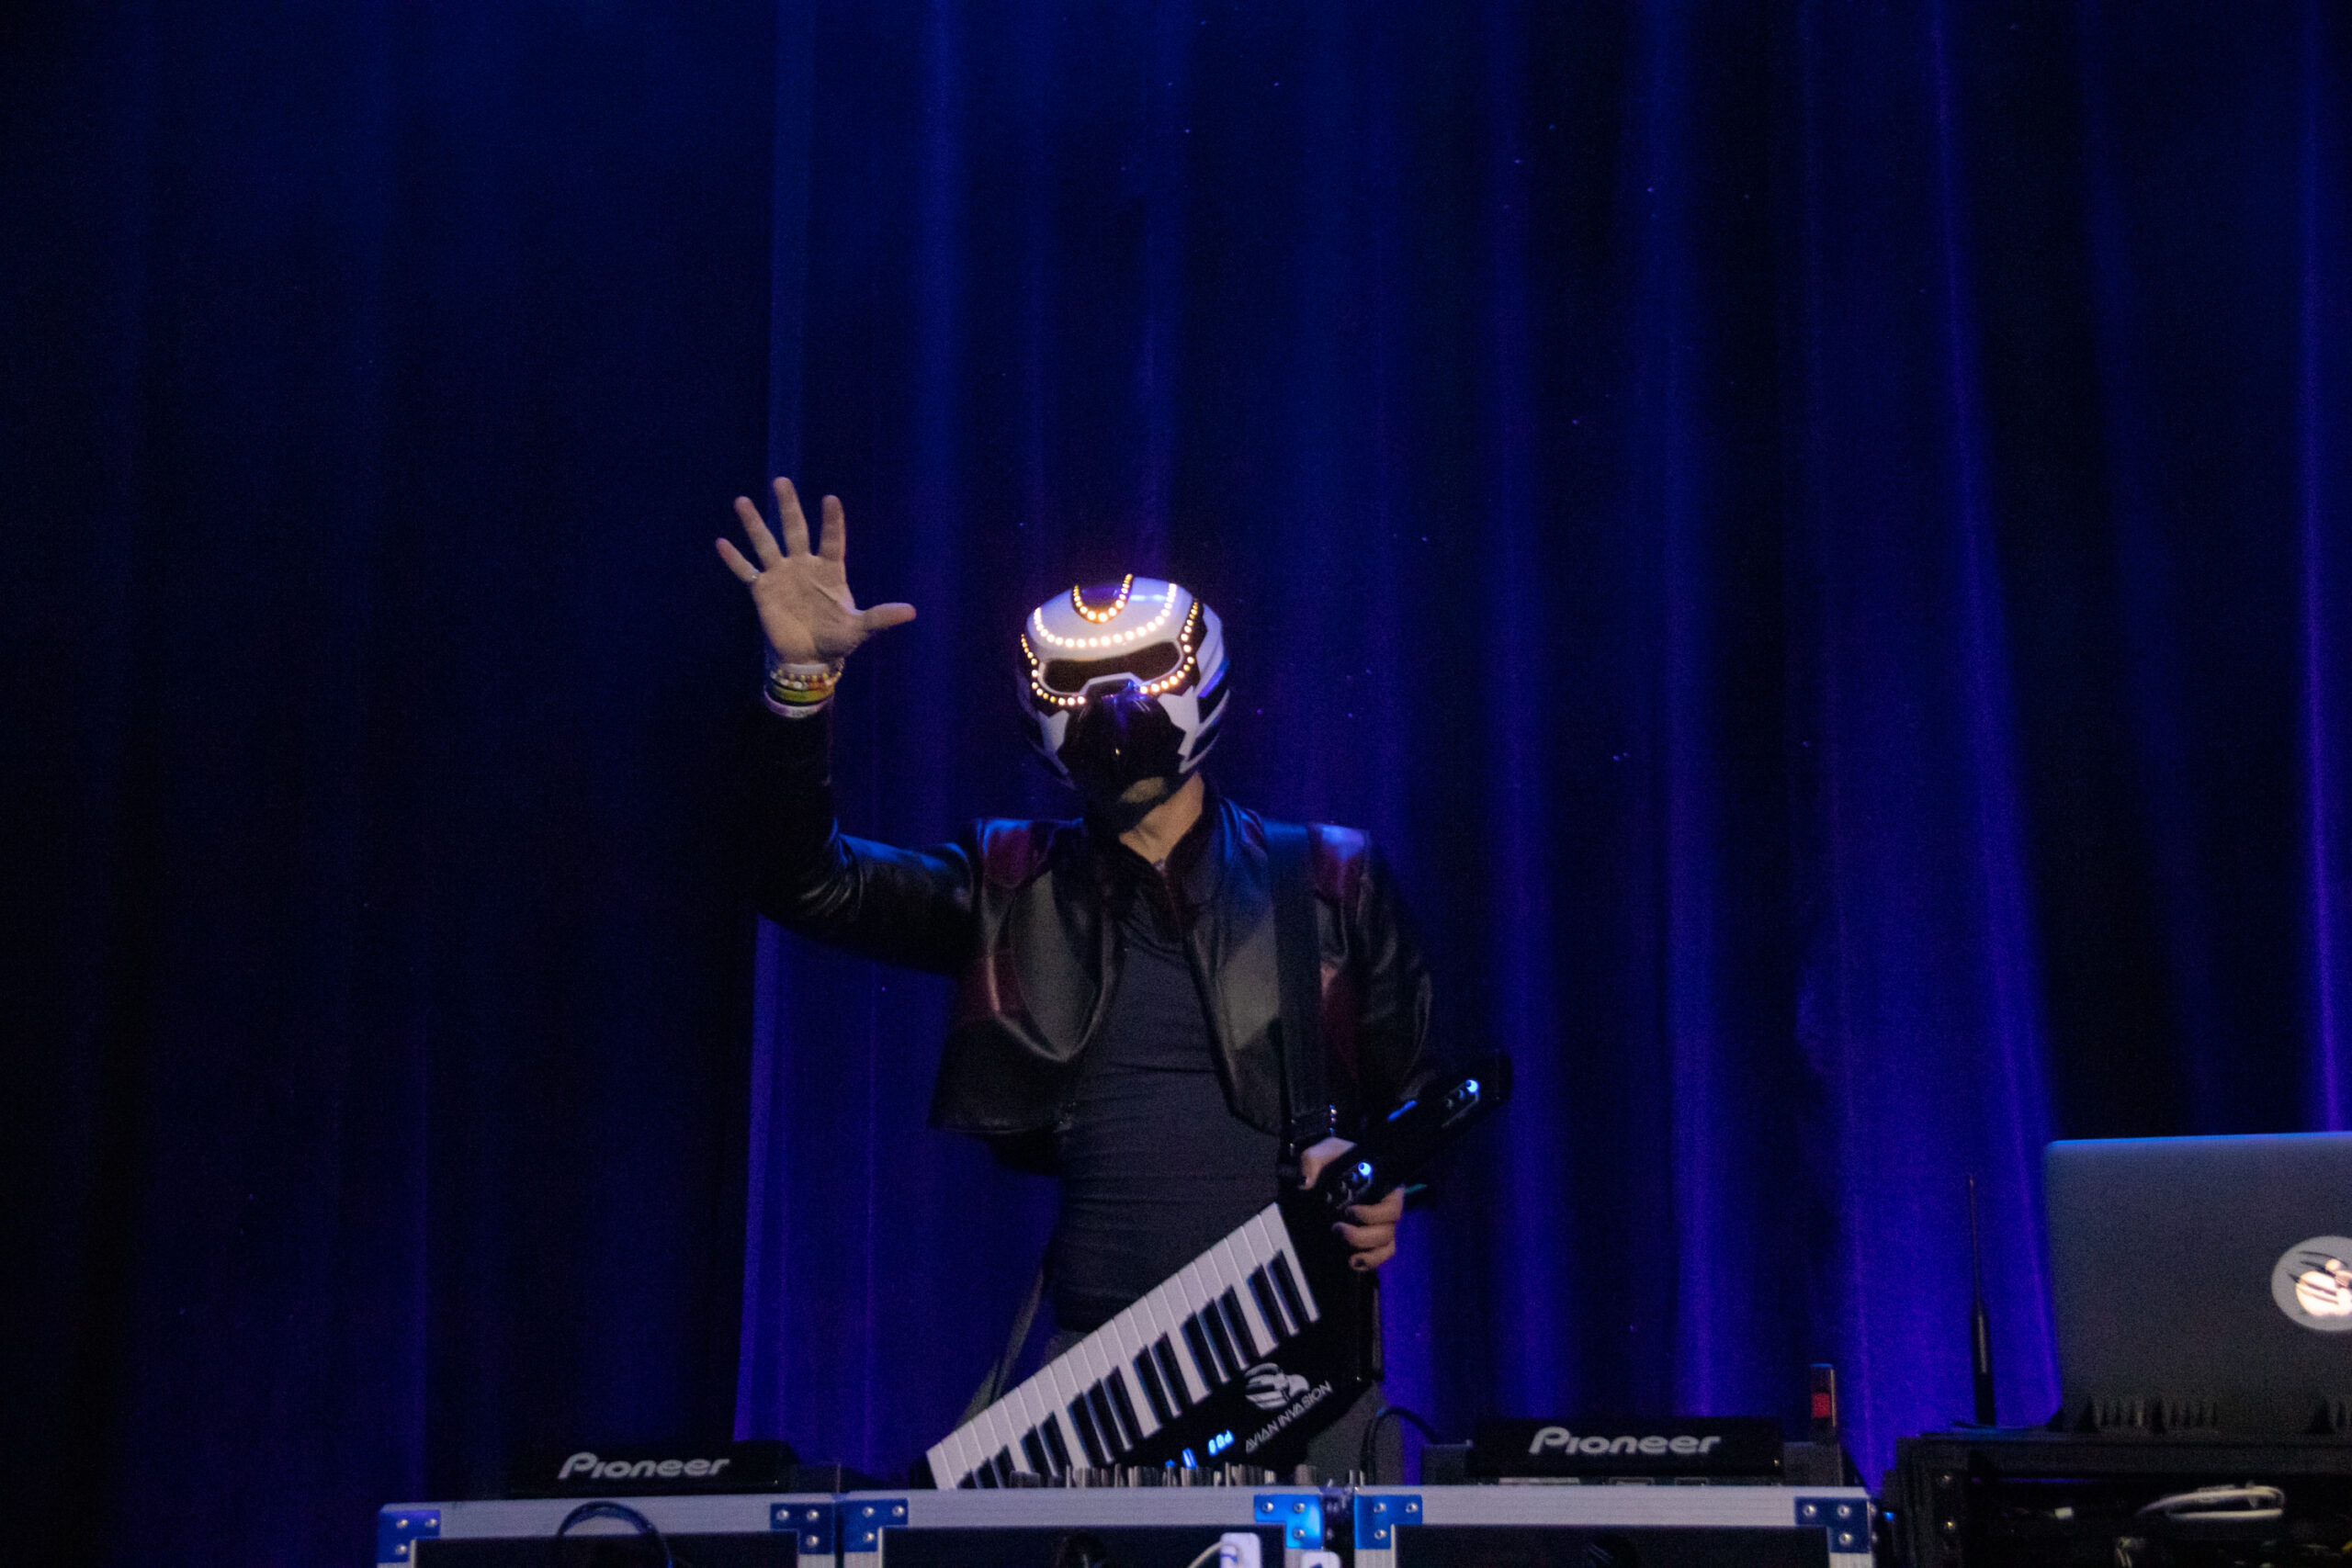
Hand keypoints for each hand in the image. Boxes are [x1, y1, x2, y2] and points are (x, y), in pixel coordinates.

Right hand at [715, 477, 915, 664]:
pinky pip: (746, 571)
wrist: (809, 657)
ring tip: (742, 501)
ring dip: (754, 524)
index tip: (830, 499)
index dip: (831, 521)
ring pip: (766, 543)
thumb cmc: (837, 639)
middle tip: (781, 482)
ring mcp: (781, 575)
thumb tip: (911, 612)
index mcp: (830, 570)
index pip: (831, 540)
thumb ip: (880, 617)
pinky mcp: (762, 590)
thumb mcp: (860, 628)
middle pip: (795, 530)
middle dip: (788, 507)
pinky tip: (721, 543)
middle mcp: (804, 566)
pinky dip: (734, 559)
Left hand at [1299, 1136, 1403, 1270]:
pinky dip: (1370, 1262)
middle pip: (1388, 1230)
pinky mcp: (1372, 1239)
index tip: (1350, 1212)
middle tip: (1336, 1229)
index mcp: (1384, 1186)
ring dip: (1367, 1252)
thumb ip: (1313, 1160)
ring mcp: (1380, 1224)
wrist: (1326, 1169)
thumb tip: (1305, 1183)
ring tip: (1345, 1252)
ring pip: (1386, 1245)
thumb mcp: (1324, 1153)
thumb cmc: (1334, 1159)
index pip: (1393, 1205)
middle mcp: (1386, 1207)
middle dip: (1363, 1236)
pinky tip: (1353, 1263)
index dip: (1374, 1214)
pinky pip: (1381, 1256)